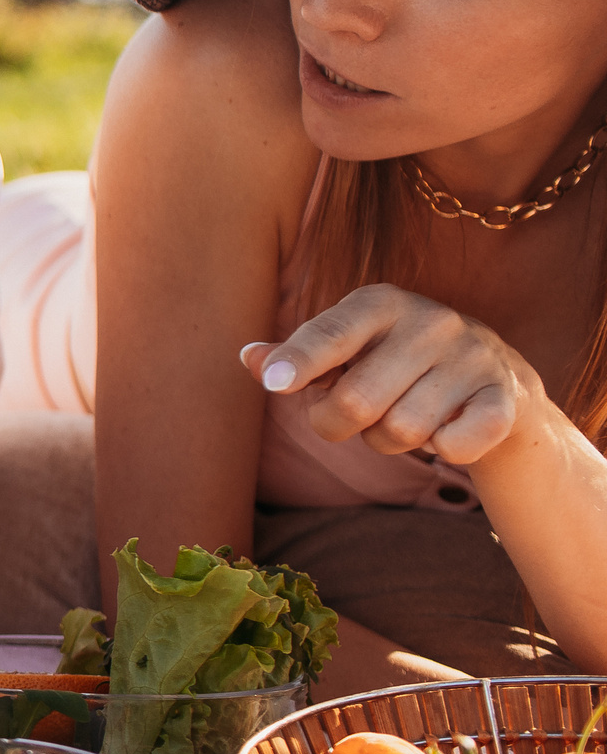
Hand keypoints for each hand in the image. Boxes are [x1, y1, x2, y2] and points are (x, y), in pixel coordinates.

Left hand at [245, 281, 545, 462]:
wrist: (494, 375)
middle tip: (347, 419)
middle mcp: (430, 321)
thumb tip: (249, 358)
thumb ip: (297, 355)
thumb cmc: (394, 360)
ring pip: (401, 432)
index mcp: (379, 302)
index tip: (275, 384)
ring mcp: (472, 357)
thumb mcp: (346, 347)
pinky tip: (447, 430)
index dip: (299, 360)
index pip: (331, 333)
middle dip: (337, 425)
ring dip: (387, 441)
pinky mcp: (505, 397)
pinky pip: (457, 446)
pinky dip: (444, 451)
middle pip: (356, 402)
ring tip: (401, 417)